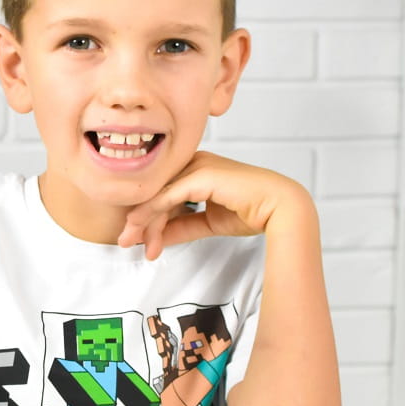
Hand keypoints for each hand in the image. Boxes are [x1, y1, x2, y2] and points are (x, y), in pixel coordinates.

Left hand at [117, 151, 308, 260]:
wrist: (279, 209)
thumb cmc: (251, 212)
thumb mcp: (207, 223)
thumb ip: (181, 227)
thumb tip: (157, 238)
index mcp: (196, 168)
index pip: (162, 191)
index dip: (147, 216)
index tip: (136, 241)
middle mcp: (194, 162)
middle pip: (155, 191)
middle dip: (138, 219)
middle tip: (124, 243)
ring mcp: (197, 165)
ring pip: (158, 194)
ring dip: (143, 221)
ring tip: (134, 244)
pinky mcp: (201, 174)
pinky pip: (167, 196)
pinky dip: (153, 216)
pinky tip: (145, 234)